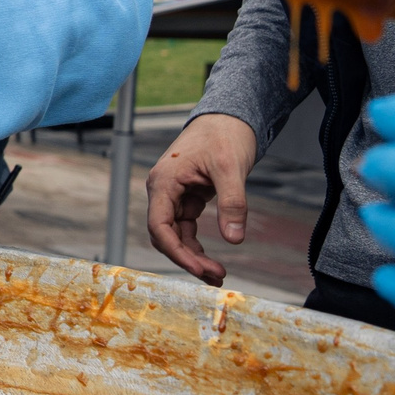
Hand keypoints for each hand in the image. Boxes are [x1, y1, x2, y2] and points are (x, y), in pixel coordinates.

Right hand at [144, 113, 257, 285]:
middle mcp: (163, 191)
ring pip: (175, 235)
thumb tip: (234, 239)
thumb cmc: (225, 135)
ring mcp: (174, 195)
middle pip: (165, 235)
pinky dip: (197, 246)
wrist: (229, 117)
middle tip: (216, 276)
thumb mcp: (231, 168)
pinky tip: (212, 260)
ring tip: (218, 274)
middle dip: (187, 259)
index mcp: (164, 181)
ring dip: (193, 256)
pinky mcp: (187, 198)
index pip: (159, 225)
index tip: (199, 269)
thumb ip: (232, 203)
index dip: (176, 251)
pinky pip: (186, 229)